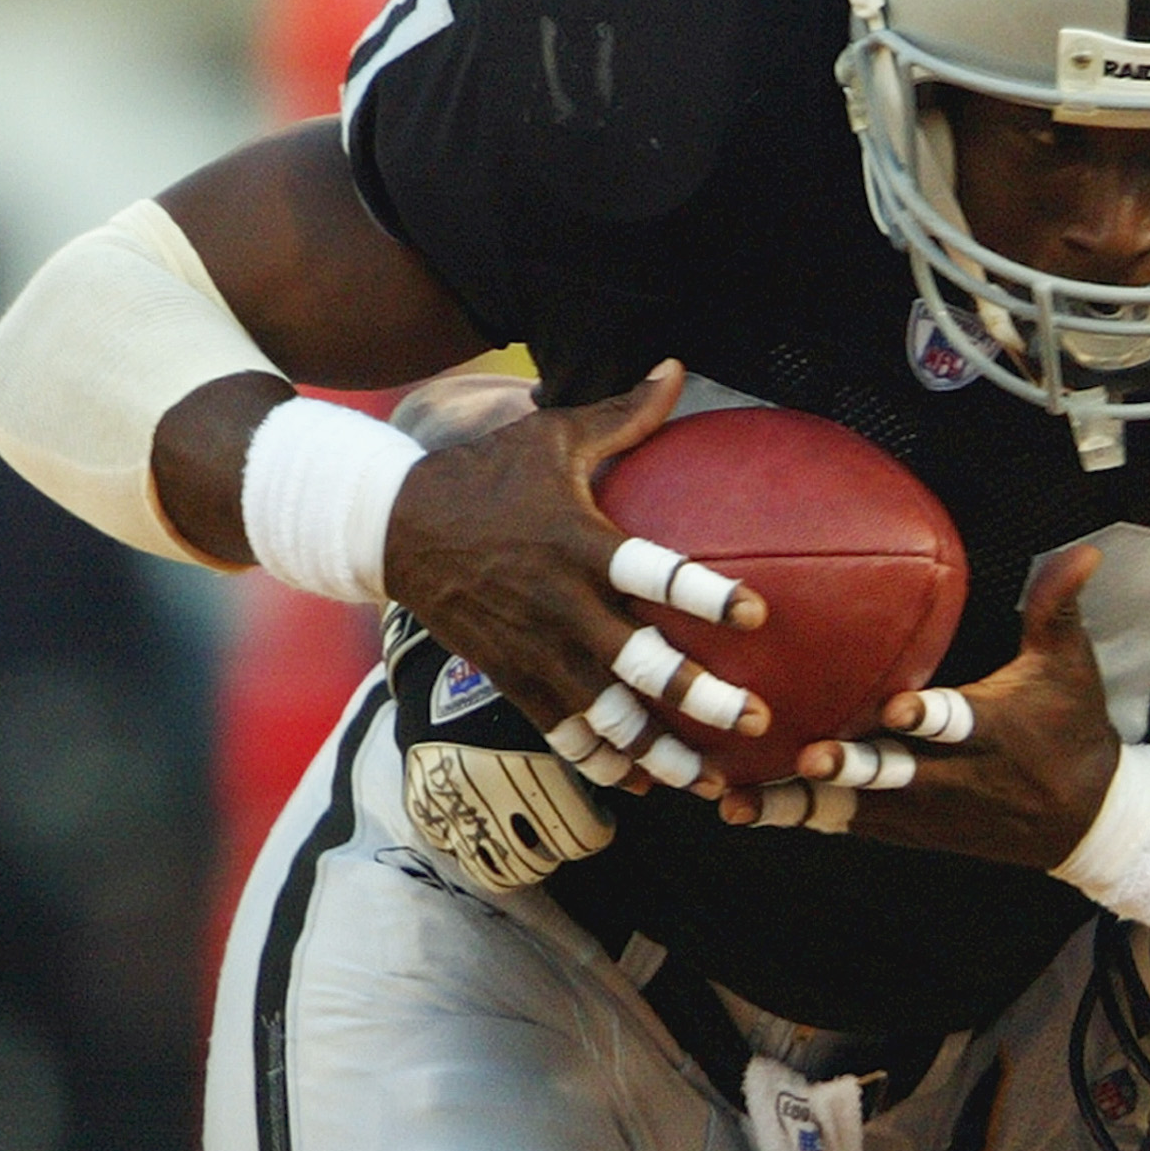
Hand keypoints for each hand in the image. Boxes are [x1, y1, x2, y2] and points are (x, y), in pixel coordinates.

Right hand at [382, 360, 769, 794]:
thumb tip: (677, 367)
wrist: (389, 527)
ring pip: (605, 718)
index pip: (653, 571)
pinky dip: (603, 763)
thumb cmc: (485, 475)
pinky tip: (642, 783)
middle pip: (639, 665)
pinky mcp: (511, 678)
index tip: (760, 615)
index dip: (706, 594)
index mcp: (579, 542)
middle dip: (699, 699)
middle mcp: (561, 604)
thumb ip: (623, 414)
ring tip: (713, 782)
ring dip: (660, 754)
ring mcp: (534, 650)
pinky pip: (562, 733)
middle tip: (756, 719)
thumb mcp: (550, 435)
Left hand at [719, 544, 1119, 866]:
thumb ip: (1058, 606)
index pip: (959, 724)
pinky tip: (737, 809)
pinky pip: (842, 823)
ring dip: (799, 804)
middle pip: (896, 776)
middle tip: (811, 757)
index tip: (898, 709)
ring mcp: (923, 809)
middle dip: (855, 770)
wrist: (1083, 822)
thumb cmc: (1071, 728)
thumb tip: (1081, 550)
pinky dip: (794, 817)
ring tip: (740, 801)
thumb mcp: (1071, 667)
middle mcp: (953, 776)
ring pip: (855, 809)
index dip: (929, 719)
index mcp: (992, 730)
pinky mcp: (903, 828)